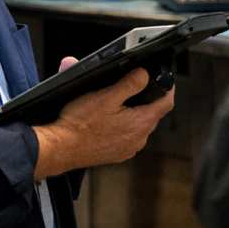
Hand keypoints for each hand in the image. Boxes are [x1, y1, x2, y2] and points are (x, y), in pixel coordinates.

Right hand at [32, 67, 173, 178]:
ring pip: (141, 125)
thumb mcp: (106, 97)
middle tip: (138, 85)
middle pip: (153, 113)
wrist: (60, 148)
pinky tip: (110, 119)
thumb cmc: (80, 124)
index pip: (166, 103)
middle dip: (149, 98)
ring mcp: (128, 149)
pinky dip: (125, 126)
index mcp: (140, 124)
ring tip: (121, 101)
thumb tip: (145, 73)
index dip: (168, 88)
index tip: (166, 78)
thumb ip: (129, 84)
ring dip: (135, 113)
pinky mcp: (117, 154)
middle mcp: (138, 139)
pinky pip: (129, 136)